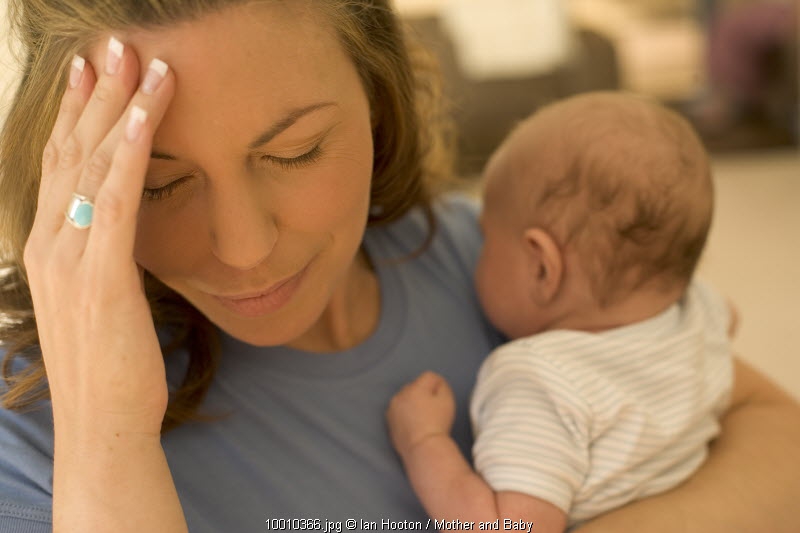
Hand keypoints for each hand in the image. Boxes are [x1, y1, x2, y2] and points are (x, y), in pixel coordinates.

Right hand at [23, 38, 175, 436]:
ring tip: (138, 57)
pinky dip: (131, 148)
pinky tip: (148, 111)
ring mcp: (69, 254)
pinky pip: (115, 194)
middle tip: (114, 44)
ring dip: (118, 105)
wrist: (102, 423)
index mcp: (50, 247)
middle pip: (71, 149)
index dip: (77, 115)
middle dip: (95, 93)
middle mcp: (50, 241)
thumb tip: (123, 235)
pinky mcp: (100, 271)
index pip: (60, 165)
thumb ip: (105, 260)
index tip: (93, 73)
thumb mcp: (102, 302)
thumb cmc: (110, 367)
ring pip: (92, 161)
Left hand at [386, 371, 455, 457]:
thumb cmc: (437, 425)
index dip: (438, 386)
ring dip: (413, 403)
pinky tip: (415, 424)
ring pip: (405, 398)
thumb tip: (436, 384)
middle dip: (423, 393)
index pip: (429, 376)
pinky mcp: (389, 421)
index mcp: (415, 387)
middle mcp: (401, 395)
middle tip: (433, 409)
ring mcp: (393, 408)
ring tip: (423, 418)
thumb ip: (442, 386)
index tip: (441, 398)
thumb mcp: (447, 400)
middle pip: (415, 386)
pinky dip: (405, 414)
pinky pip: (399, 411)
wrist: (423, 447)